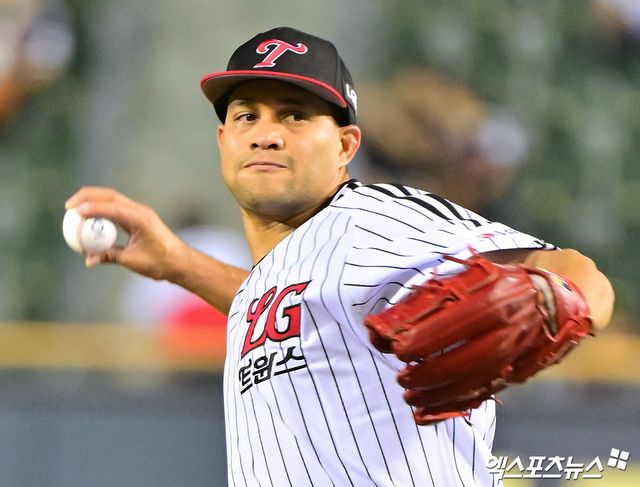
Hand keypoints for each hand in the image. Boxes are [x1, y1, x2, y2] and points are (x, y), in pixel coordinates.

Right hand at [65, 186, 190, 281]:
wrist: (180, 261)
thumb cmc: (161, 262)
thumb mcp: (133, 260)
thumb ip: (110, 257)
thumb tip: (88, 260)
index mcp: (140, 218)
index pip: (112, 207)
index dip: (92, 207)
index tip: (74, 212)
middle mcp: (140, 211)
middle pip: (110, 196)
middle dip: (87, 196)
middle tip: (68, 206)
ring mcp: (139, 212)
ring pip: (113, 199)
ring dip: (93, 200)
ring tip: (74, 208)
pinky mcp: (138, 217)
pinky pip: (116, 208)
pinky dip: (101, 209)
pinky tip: (89, 217)